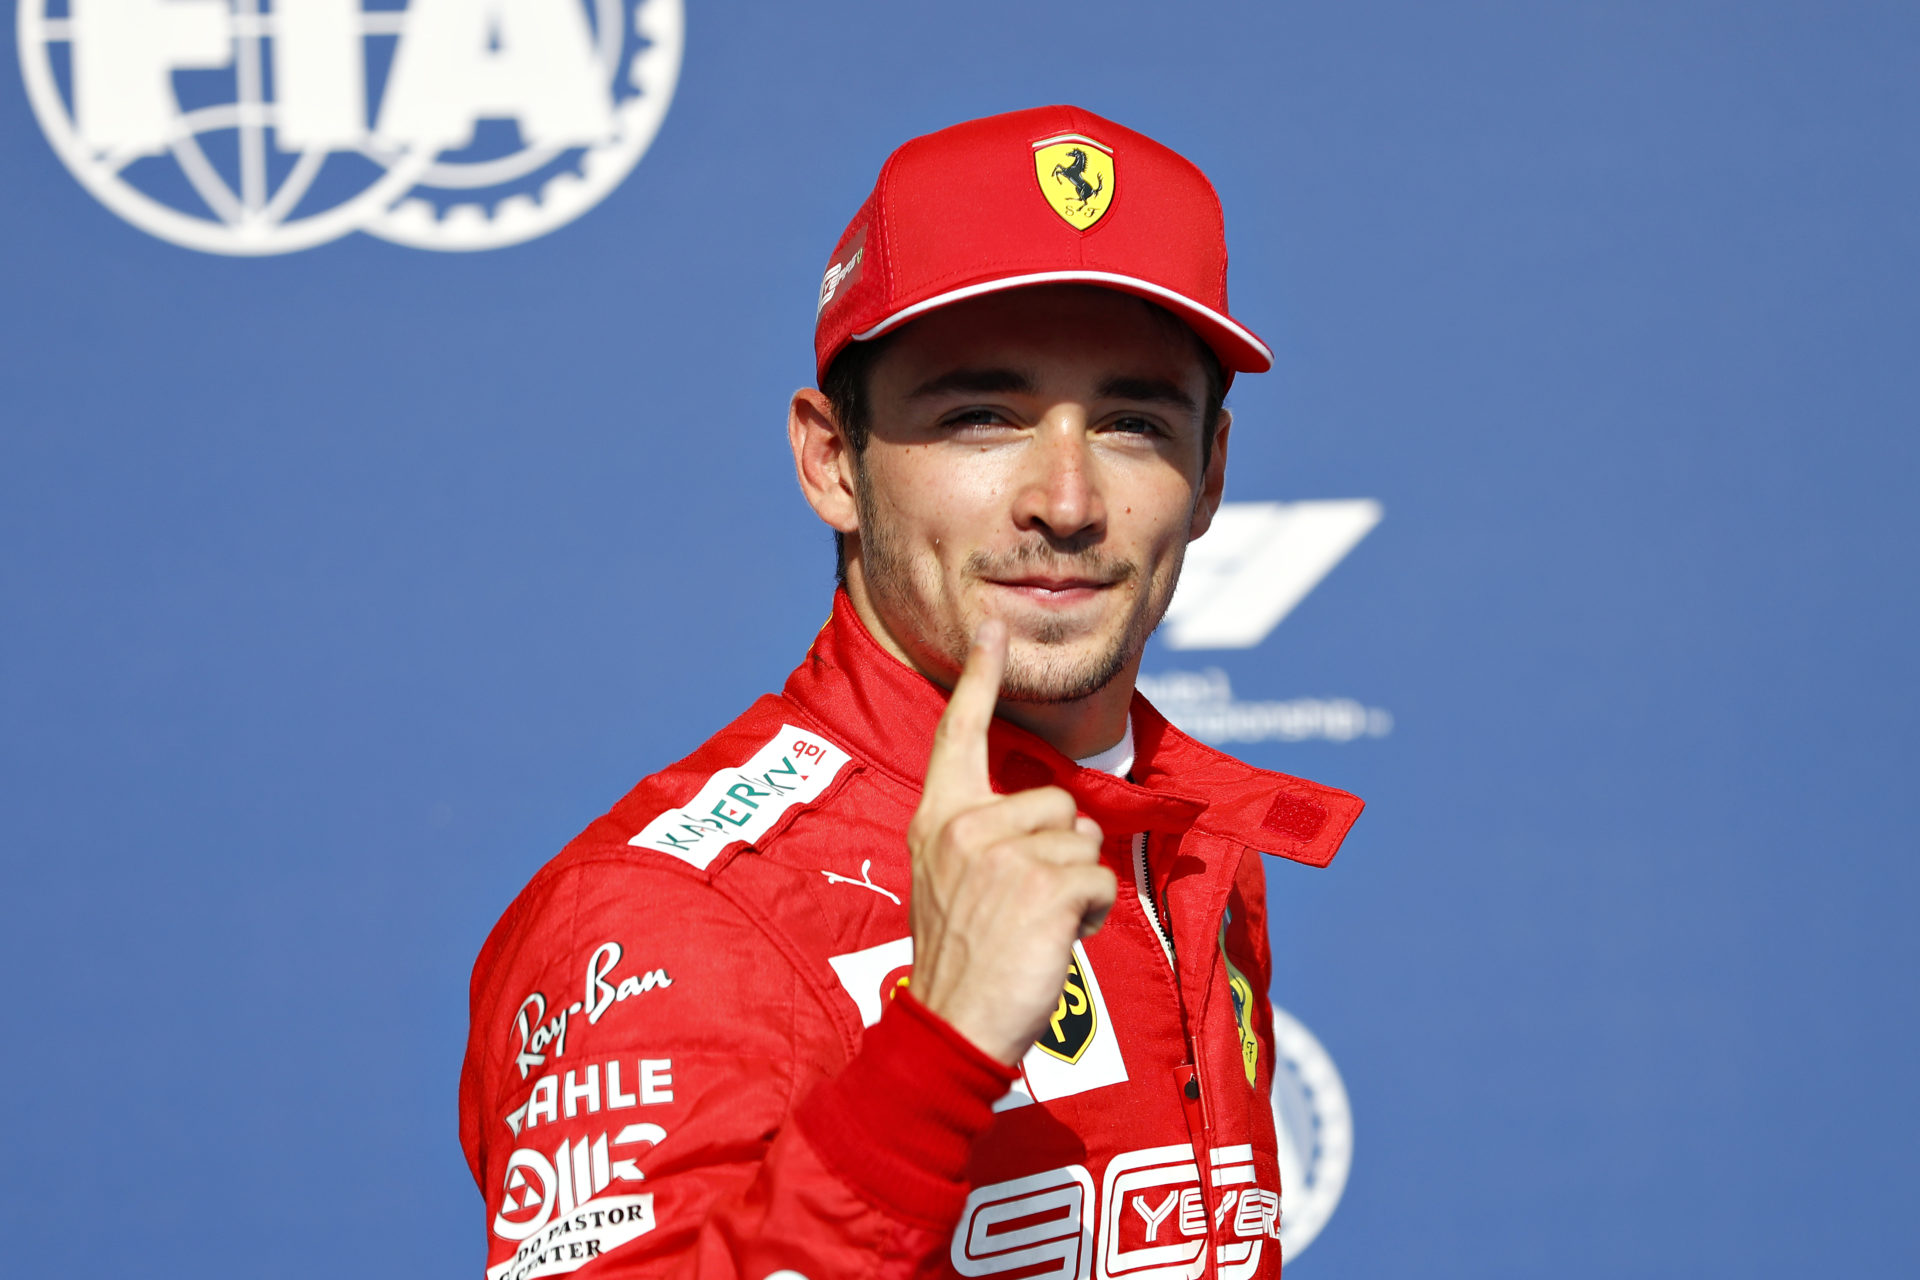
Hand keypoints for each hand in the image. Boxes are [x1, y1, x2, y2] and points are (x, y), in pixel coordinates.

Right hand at [906, 620, 1117, 1065]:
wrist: (951, 1026)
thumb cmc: (960, 958)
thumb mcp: (946, 880)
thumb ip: (980, 835)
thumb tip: (1054, 818)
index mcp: (938, 818)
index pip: (958, 734)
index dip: (979, 679)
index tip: (993, 629)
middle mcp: (965, 826)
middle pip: (1057, 802)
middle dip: (1059, 854)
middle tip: (1022, 908)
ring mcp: (1002, 854)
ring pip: (1083, 840)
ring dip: (1076, 887)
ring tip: (1034, 926)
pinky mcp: (1043, 885)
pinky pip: (1099, 879)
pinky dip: (1091, 914)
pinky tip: (1053, 941)